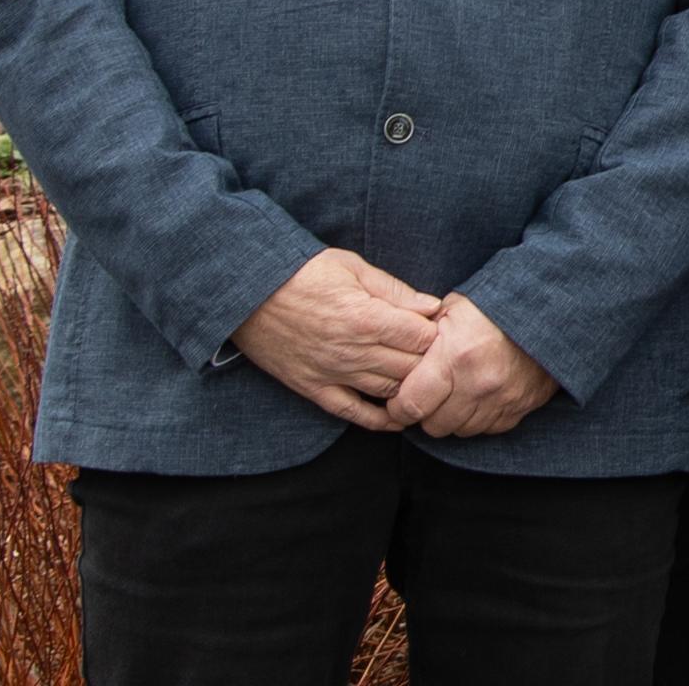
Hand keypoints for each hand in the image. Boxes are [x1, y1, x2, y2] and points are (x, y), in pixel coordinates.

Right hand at [232, 248, 442, 427]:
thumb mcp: (353, 268)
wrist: (247, 293)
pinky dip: (379, 420)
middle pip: (412, 368)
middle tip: (437, 353)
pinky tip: (398, 417)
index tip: (441, 326)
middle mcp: (353, 352)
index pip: (423, 337)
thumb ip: (395, 290)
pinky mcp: (313, 389)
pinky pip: (353, 413)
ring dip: (411, 387)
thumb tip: (432, 306)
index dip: (438, 332)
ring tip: (423, 378)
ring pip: (389, 392)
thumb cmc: (302, 273)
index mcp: (366, 318)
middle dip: (431, 360)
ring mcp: (333, 374)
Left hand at [379, 293, 556, 437]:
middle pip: (433, 425)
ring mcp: (503, 399)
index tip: (399, 399)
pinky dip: (480, 417)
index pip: (410, 406)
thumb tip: (394, 354)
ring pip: (460, 430)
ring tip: (456, 392)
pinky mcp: (520, 407)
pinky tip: (480, 396)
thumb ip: (422, 335)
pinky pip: (488, 429)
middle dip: (426, 412)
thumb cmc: (496, 305)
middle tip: (430, 393)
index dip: (398, 406)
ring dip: (454, 416)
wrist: (551, 309)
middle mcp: (479, 383)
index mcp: (455, 356)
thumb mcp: (452, 308)